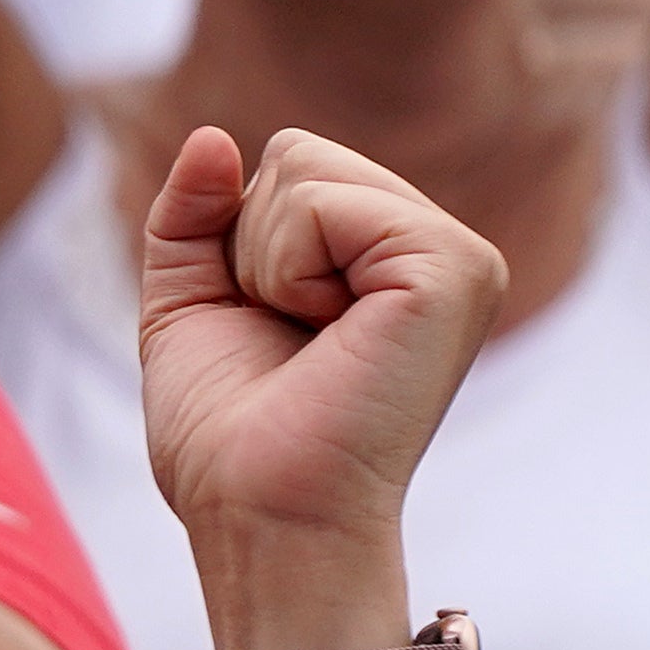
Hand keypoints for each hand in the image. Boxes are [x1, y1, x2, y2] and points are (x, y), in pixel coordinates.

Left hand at [135, 126, 503, 585]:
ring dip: (265, 262)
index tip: (268, 327)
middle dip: (250, 245)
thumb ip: (193, 215)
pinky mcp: (456, 268)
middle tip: (287, 337)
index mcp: (392, 256)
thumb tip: (212, 136)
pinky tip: (329, 335)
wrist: (260, 514)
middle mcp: (439, 248)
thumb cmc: (228, 434)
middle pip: (296, 153)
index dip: (237, 242)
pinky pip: (322, 203)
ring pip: (304, 168)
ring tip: (310, 340)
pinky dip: (288, 270)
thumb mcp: (190, 303)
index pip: (288, 161)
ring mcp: (460, 255)